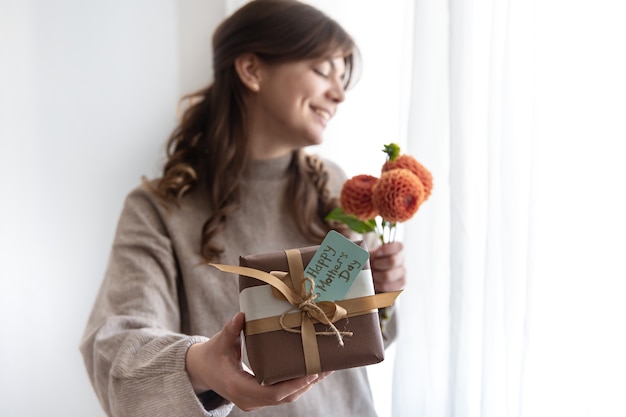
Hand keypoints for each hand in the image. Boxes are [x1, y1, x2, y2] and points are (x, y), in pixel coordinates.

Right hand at [185, 312, 330, 411]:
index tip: (310, 373)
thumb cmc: (212, 353)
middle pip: (283, 398)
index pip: (271, 393)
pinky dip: (296, 385)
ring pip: (284, 398)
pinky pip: (281, 395)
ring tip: (324, 369)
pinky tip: (311, 373)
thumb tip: (241, 316)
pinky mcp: (258, 398)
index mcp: (238, 386)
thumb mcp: (221, 340)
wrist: (202, 369)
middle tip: (325, 367)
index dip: (292, 385)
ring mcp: (253, 402)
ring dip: (305, 385)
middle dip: (305, 384)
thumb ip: (231, 329)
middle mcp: (247, 399)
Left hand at [369, 241, 405, 291]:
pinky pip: (389, 288)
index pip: (399, 246)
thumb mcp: (367, 252)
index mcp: (396, 249)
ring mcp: (402, 273)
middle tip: (371, 265)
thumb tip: (360, 247)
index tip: (376, 253)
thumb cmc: (369, 261)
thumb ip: (365, 248)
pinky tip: (375, 284)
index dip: (388, 249)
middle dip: (378, 264)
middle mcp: (401, 260)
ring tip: (371, 275)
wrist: (369, 274)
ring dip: (376, 276)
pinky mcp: (399, 286)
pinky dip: (379, 286)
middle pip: (393, 261)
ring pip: (388, 275)